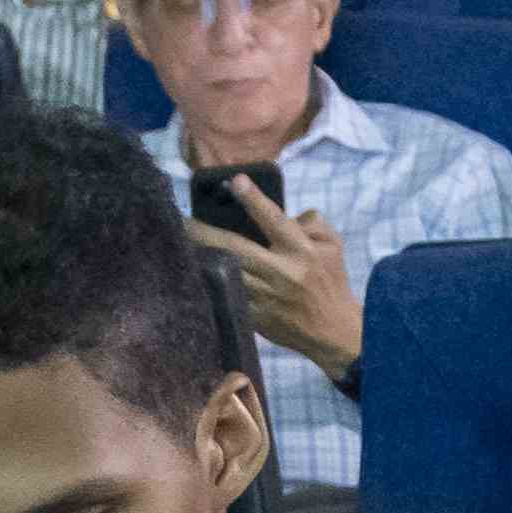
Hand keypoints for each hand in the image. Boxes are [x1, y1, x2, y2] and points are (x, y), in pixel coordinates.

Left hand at [188, 206, 361, 381]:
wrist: (333, 331)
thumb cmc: (330, 280)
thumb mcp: (332, 245)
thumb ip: (312, 221)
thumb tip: (283, 211)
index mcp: (302, 251)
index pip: (276, 220)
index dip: (254, 199)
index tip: (235, 181)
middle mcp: (283, 273)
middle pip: (236, 247)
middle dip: (205, 232)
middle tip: (181, 219)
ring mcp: (267, 297)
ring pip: (224, 271)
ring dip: (199, 256)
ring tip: (178, 242)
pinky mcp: (255, 316)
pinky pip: (225, 294)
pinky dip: (207, 281)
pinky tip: (191, 270)